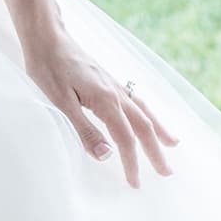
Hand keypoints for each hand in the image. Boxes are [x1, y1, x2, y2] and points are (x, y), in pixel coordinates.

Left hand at [23, 29, 180, 187]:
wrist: (47, 37)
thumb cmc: (48, 69)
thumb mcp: (60, 103)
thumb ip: (84, 130)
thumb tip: (107, 156)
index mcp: (105, 100)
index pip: (124, 139)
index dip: (131, 163)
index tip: (135, 183)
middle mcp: (116, 92)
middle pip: (143, 126)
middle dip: (155, 151)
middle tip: (167, 173)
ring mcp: (114, 84)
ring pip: (144, 111)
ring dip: (159, 130)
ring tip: (173, 144)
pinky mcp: (108, 79)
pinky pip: (136, 100)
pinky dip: (149, 112)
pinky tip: (150, 116)